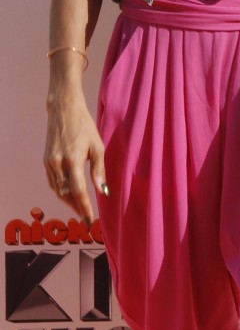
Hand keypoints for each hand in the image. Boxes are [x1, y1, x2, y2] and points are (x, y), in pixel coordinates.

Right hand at [44, 90, 107, 223]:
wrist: (63, 110)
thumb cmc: (84, 126)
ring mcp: (49, 162)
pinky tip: (70, 195)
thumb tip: (103, 191)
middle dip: (76, 207)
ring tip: (80, 209)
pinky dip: (61, 191)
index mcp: (73, 159)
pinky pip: (53, 181)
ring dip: (68, 201)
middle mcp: (57, 162)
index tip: (90, 220)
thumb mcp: (98, 146)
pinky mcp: (46, 160)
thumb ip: (99, 170)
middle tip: (86, 218)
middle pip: (66, 194)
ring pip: (57, 189)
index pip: (78, 191)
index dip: (84, 208)